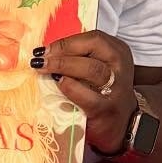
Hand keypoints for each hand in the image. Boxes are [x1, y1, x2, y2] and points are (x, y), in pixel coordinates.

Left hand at [35, 31, 135, 154]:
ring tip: (43, 67)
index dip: (67, 41)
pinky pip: (85, 94)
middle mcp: (120, 67)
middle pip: (93, 49)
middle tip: (41, 58)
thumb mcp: (99, 69)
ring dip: (62, 65)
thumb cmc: (103, 93)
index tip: (47, 48)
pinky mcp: (105, 109)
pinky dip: (68, 86)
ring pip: (91, 68)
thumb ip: (79, 58)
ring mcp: (115, 88)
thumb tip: (48, 51)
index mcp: (118, 52)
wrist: (119, 125)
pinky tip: (57, 84)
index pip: (94, 38)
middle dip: (63, 51)